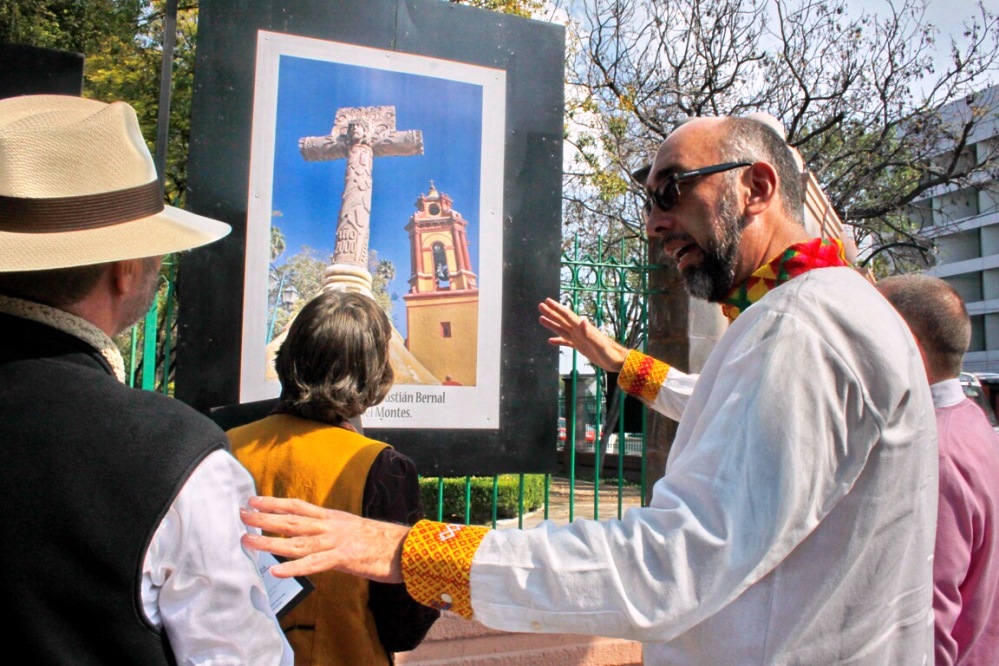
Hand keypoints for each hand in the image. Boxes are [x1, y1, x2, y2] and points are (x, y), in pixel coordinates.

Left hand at [240, 496, 408, 581]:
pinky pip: (315, 564)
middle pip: (291, 520)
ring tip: (247, 541)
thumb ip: (331, 531)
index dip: (275, 503)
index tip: (253, 500)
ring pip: (297, 541)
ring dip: (270, 541)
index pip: (298, 507)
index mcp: (332, 517)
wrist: (406, 547)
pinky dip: (294, 568)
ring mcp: (336, 541)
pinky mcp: (344, 558)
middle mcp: (331, 525)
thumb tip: (313, 535)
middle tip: (241, 514)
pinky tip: (276, 571)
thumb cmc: (380, 541)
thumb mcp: (351, 529)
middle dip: (264, 517)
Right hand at [538, 297, 628, 372]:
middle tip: (540, 305)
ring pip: (562, 329)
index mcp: (582, 329)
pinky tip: (550, 341)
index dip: (557, 308)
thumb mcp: (599, 344)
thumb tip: (582, 320)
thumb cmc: (610, 353)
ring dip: (552, 324)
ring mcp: (579, 339)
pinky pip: (566, 342)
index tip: (547, 301)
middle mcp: (579, 331)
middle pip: (562, 320)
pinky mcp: (581, 347)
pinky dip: (558, 340)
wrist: (617, 361)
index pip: (567, 316)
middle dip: (551, 313)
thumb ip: (590, 333)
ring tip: (541, 318)